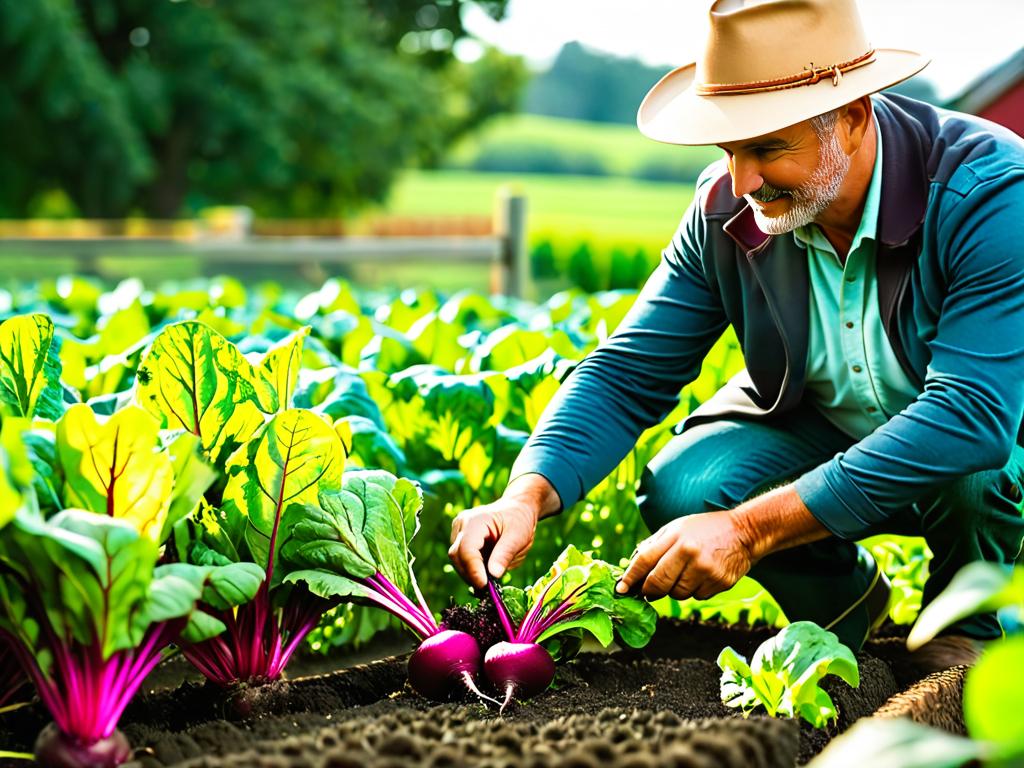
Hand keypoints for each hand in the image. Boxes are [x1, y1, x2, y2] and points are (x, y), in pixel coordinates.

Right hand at [448, 497, 539, 589]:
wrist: (516, 510)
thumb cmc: (519, 520)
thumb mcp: (518, 536)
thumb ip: (505, 553)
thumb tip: (493, 574)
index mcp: (475, 520)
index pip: (466, 549)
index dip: (473, 570)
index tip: (485, 586)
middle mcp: (461, 525)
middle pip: (458, 556)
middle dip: (472, 575)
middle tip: (491, 589)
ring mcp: (458, 533)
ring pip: (458, 562)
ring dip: (472, 574)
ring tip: (491, 581)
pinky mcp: (460, 542)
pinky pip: (462, 561)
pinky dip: (473, 571)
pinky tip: (486, 576)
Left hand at [615, 510, 754, 600]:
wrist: (744, 532)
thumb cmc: (704, 529)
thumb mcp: (676, 528)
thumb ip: (654, 545)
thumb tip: (632, 567)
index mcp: (677, 537)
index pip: (645, 560)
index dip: (630, 577)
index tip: (621, 589)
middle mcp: (691, 553)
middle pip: (658, 583)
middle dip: (649, 590)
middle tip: (647, 591)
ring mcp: (706, 570)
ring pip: (677, 594)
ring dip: (674, 589)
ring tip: (684, 573)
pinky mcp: (720, 583)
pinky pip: (696, 597)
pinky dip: (693, 590)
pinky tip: (701, 576)